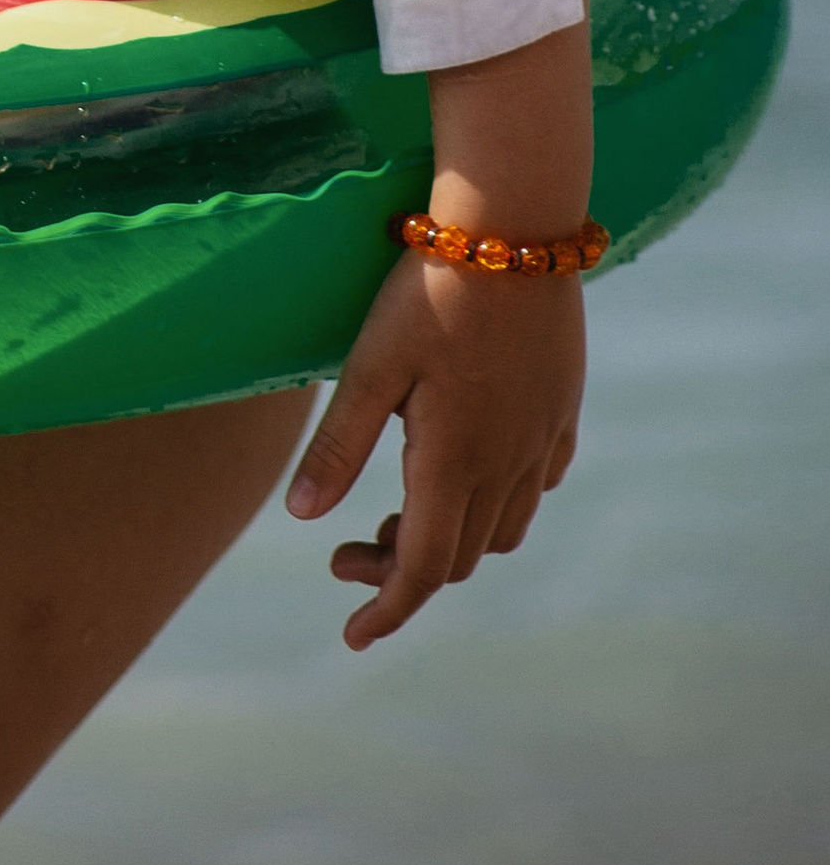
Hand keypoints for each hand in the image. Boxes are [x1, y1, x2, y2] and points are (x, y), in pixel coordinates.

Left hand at [286, 245, 584, 649]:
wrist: (516, 228)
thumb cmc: (429, 291)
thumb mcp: (369, 363)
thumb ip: (339, 443)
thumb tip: (303, 518)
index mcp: (453, 460)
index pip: (421, 568)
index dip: (385, 609)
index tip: (351, 636)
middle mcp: (506, 463)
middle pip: (458, 557)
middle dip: (399, 571)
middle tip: (344, 551)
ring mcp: (541, 437)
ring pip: (503, 529)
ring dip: (450, 542)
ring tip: (397, 512)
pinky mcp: (561, 408)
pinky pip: (536, 485)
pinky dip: (497, 503)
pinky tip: (467, 471)